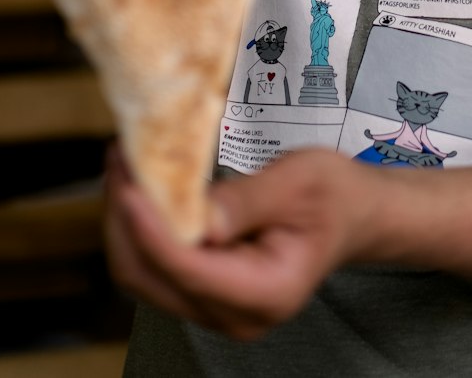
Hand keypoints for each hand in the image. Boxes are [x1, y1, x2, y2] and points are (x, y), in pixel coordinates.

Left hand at [104, 144, 374, 341]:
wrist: (350, 214)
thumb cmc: (332, 194)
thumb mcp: (299, 181)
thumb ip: (246, 200)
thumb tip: (194, 215)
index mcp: (266, 293)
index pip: (188, 268)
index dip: (149, 226)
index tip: (128, 180)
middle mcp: (233, 316)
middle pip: (150, 277)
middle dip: (125, 217)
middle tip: (120, 156)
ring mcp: (213, 309)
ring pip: (140, 274)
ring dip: (124, 220)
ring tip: (124, 164)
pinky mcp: (200, 292)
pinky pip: (151, 266)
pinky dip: (137, 227)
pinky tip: (138, 187)